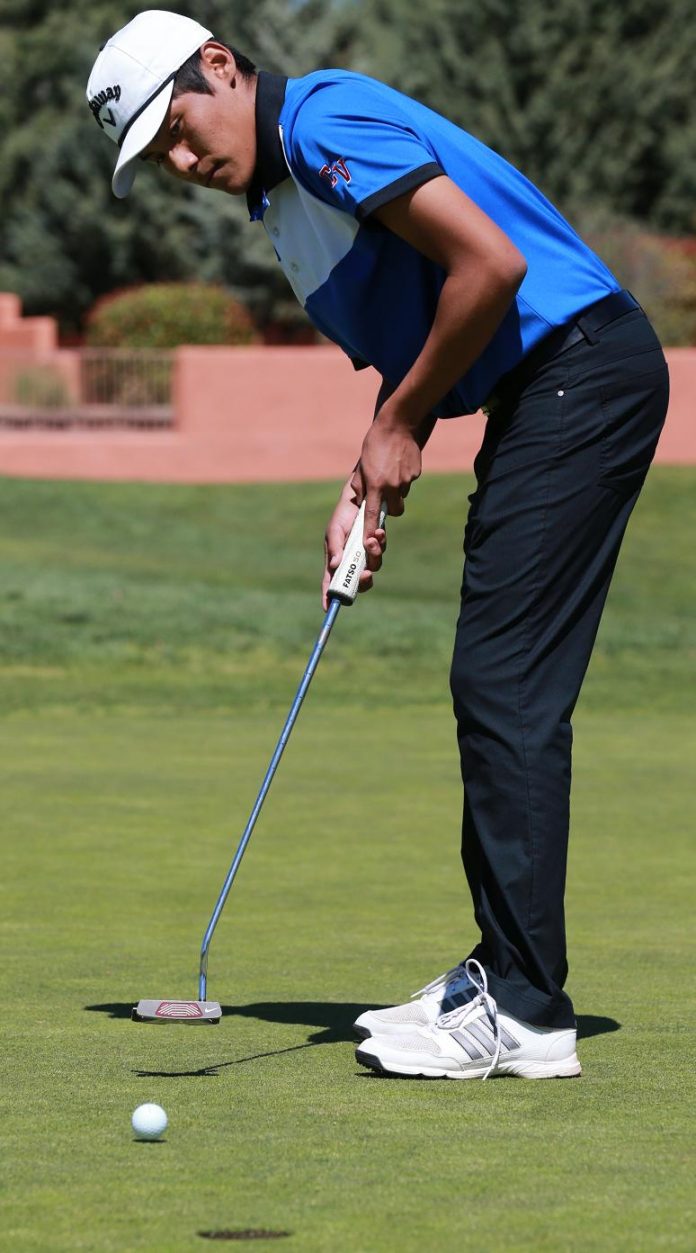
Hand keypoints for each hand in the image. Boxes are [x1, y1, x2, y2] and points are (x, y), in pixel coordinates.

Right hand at [322, 479, 385, 608]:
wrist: (360, 498)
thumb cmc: (342, 515)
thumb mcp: (335, 530)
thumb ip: (335, 548)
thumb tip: (334, 566)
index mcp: (336, 561)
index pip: (331, 583)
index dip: (329, 597)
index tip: (328, 607)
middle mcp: (351, 561)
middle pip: (358, 583)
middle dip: (364, 581)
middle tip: (366, 574)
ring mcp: (365, 554)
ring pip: (373, 566)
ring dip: (374, 555)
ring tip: (371, 539)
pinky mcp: (377, 545)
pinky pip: (381, 551)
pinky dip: (381, 544)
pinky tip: (379, 532)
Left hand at [355, 407, 421, 552]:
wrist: (398, 424)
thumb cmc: (374, 444)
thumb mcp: (362, 466)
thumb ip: (361, 486)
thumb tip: (360, 503)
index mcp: (375, 485)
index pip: (371, 514)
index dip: (369, 530)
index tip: (368, 542)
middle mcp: (392, 485)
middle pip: (394, 511)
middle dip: (390, 507)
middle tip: (385, 494)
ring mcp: (406, 480)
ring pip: (402, 496)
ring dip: (397, 490)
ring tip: (391, 472)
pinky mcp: (416, 473)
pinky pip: (409, 482)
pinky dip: (404, 477)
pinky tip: (399, 463)